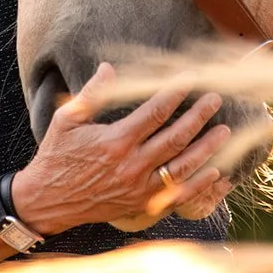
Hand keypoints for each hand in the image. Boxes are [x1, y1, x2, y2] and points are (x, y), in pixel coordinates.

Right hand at [12, 63, 231, 234]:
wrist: (47, 200)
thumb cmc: (56, 156)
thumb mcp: (67, 120)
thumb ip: (92, 94)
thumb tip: (109, 68)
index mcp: (115, 140)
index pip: (154, 113)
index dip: (174, 94)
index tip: (190, 79)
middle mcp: (131, 165)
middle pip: (175, 138)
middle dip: (199, 116)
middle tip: (216, 99)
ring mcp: (139, 187)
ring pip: (182, 166)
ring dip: (206, 148)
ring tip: (225, 130)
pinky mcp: (141, 204)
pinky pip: (177, 194)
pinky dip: (198, 183)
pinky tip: (215, 170)